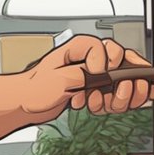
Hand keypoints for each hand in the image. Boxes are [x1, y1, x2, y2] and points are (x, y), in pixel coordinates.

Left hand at [22, 35, 153, 119]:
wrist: (26, 103)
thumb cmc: (34, 87)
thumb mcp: (56, 79)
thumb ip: (82, 75)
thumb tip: (101, 76)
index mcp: (80, 47)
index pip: (108, 48)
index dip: (107, 65)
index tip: (98, 77)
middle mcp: (92, 58)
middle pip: (126, 60)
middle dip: (127, 80)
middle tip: (119, 91)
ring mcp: (96, 73)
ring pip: (126, 79)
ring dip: (122, 95)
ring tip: (105, 103)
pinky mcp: (96, 88)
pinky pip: (118, 92)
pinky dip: (116, 103)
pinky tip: (101, 107)